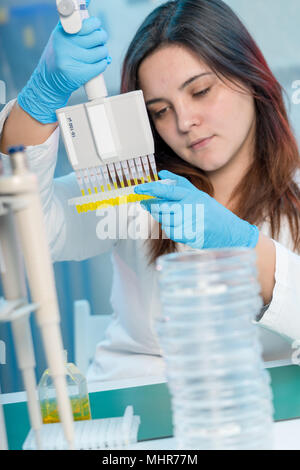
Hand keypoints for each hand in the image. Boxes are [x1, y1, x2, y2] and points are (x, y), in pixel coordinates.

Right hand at [18, 13, 109, 123]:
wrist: (49, 81)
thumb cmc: (59, 58)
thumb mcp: (60, 38)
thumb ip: (74, 28)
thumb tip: (94, 23)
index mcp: (61, 33)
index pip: (86, 24)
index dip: (95, 24)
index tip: (96, 26)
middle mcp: (65, 45)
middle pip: (97, 37)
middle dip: (102, 38)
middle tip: (100, 41)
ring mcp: (72, 60)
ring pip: (101, 52)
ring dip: (103, 53)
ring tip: (99, 54)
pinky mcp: (79, 74)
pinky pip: (100, 66)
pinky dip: (102, 64)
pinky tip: (99, 64)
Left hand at [134, 170, 258, 249]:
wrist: (230, 232)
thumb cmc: (213, 214)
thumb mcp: (199, 195)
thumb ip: (180, 184)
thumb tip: (162, 174)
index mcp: (193, 195)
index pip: (168, 190)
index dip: (151, 189)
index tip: (138, 189)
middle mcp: (191, 207)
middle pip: (162, 206)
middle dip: (152, 206)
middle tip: (146, 203)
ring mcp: (190, 222)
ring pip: (164, 220)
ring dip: (164, 218)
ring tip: (173, 217)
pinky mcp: (189, 235)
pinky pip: (170, 231)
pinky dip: (171, 229)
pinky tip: (180, 227)